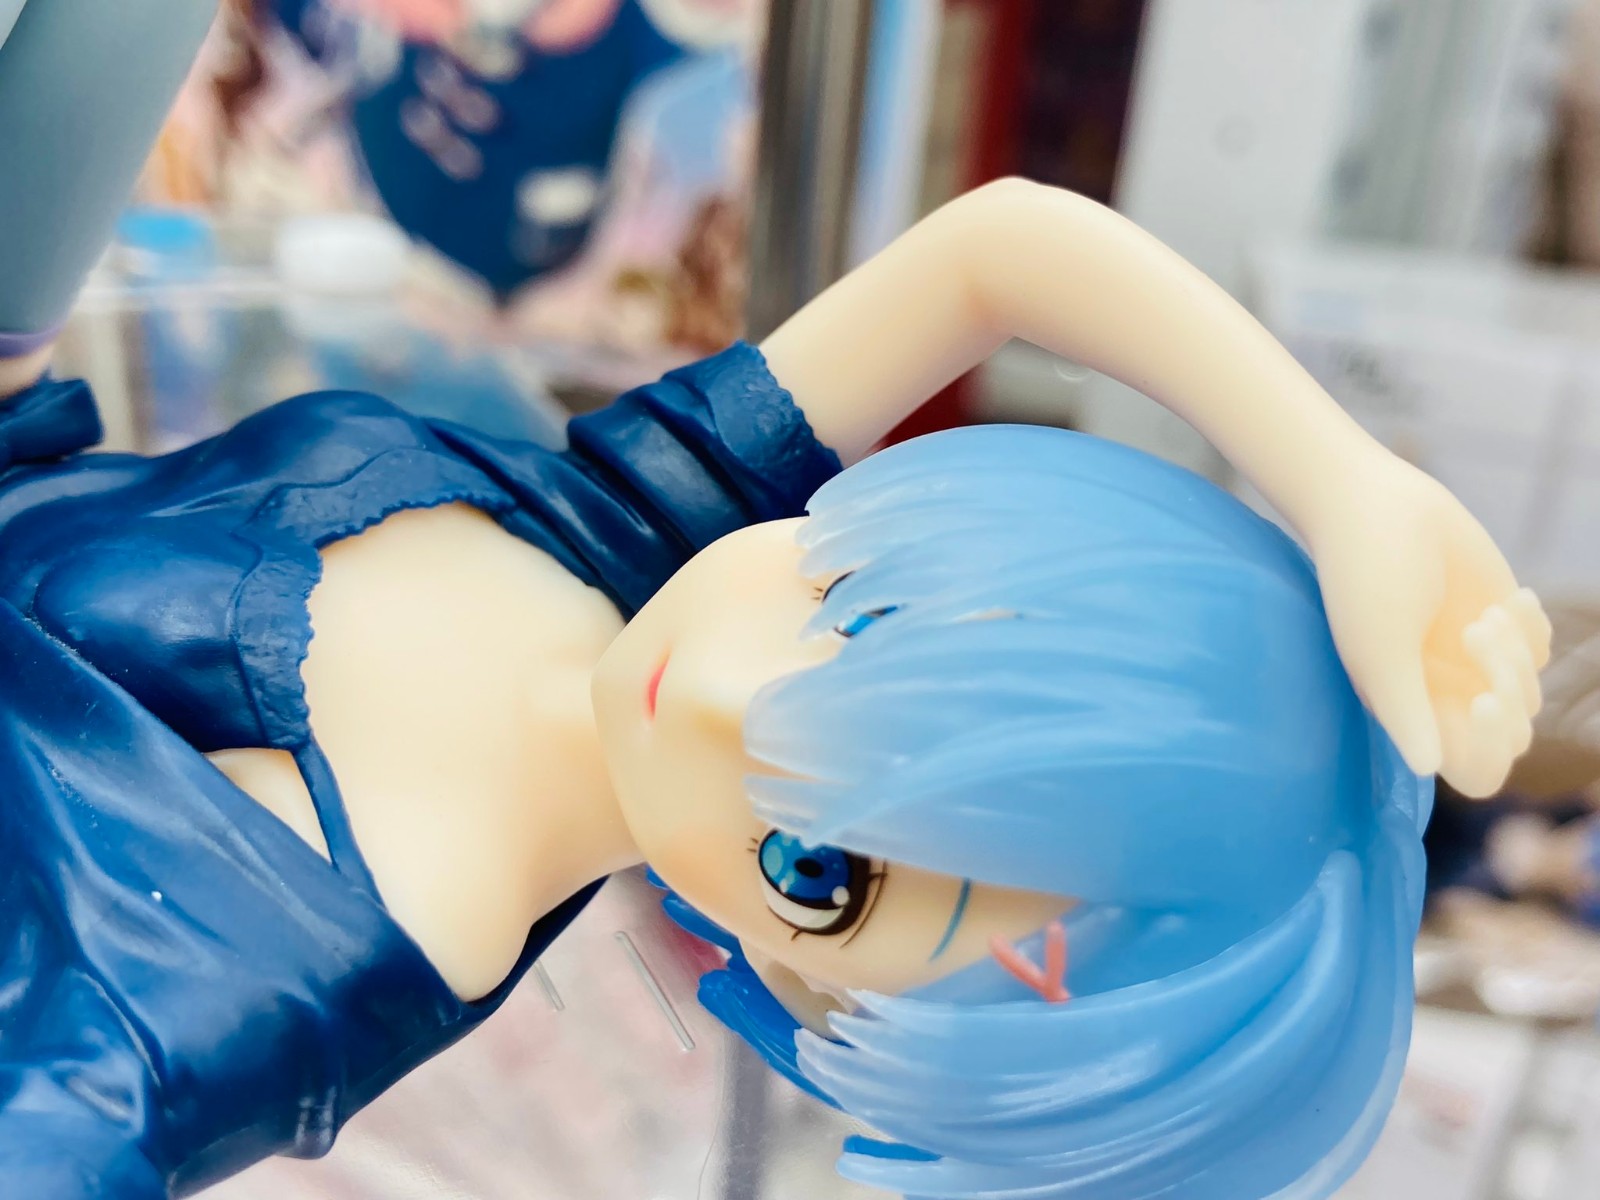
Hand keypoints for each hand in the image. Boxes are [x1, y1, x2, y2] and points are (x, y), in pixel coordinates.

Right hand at [1309, 455, 1550, 796]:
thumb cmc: (1365, 578)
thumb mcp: (1380, 648)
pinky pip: (1542, 652)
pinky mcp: (1499, 623)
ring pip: (1531, 694)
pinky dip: (1535, 629)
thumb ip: (1404, 710)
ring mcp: (1474, 661)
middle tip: (1479, 636)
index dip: (1488, 752)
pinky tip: (1512, 596)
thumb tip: (1427, 770)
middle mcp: (1443, 693)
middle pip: (1510, 737)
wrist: (1376, 506)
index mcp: (1410, 709)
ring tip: (1485, 613)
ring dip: (1517, 655)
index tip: (1483, 702)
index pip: (1471, 770)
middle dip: (1511, 694)